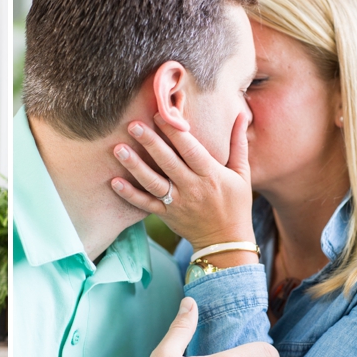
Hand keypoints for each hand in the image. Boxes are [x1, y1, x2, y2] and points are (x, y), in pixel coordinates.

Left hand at [110, 112, 254, 249]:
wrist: (226, 242)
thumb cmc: (236, 204)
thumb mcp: (242, 174)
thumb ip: (238, 144)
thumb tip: (241, 115)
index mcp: (210, 174)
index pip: (190, 149)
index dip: (175, 131)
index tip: (161, 114)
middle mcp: (192, 187)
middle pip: (167, 162)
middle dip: (150, 142)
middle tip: (133, 125)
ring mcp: (177, 202)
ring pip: (153, 182)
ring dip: (135, 166)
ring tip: (119, 149)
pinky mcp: (166, 215)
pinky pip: (145, 204)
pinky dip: (129, 194)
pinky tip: (114, 181)